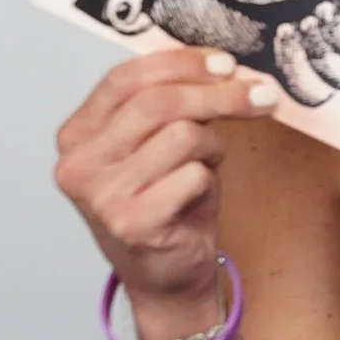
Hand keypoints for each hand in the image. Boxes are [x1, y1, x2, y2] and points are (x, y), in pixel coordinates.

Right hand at [52, 47, 280, 336]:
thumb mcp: (161, 143)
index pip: (125, 78)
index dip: (182, 63)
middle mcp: (78, 163)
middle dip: (219, 94)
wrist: (168, 276)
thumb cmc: (168, 202)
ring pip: (182, 135)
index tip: (226, 63)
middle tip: (262, 95)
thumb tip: (222, 63)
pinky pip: (193, 176)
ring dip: (213, 145)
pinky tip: (198, 196)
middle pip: (158, 102)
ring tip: (208, 163)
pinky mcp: (130, 223)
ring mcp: (100, 195)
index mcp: (78, 134)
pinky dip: (209, 180)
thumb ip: (173, 102)